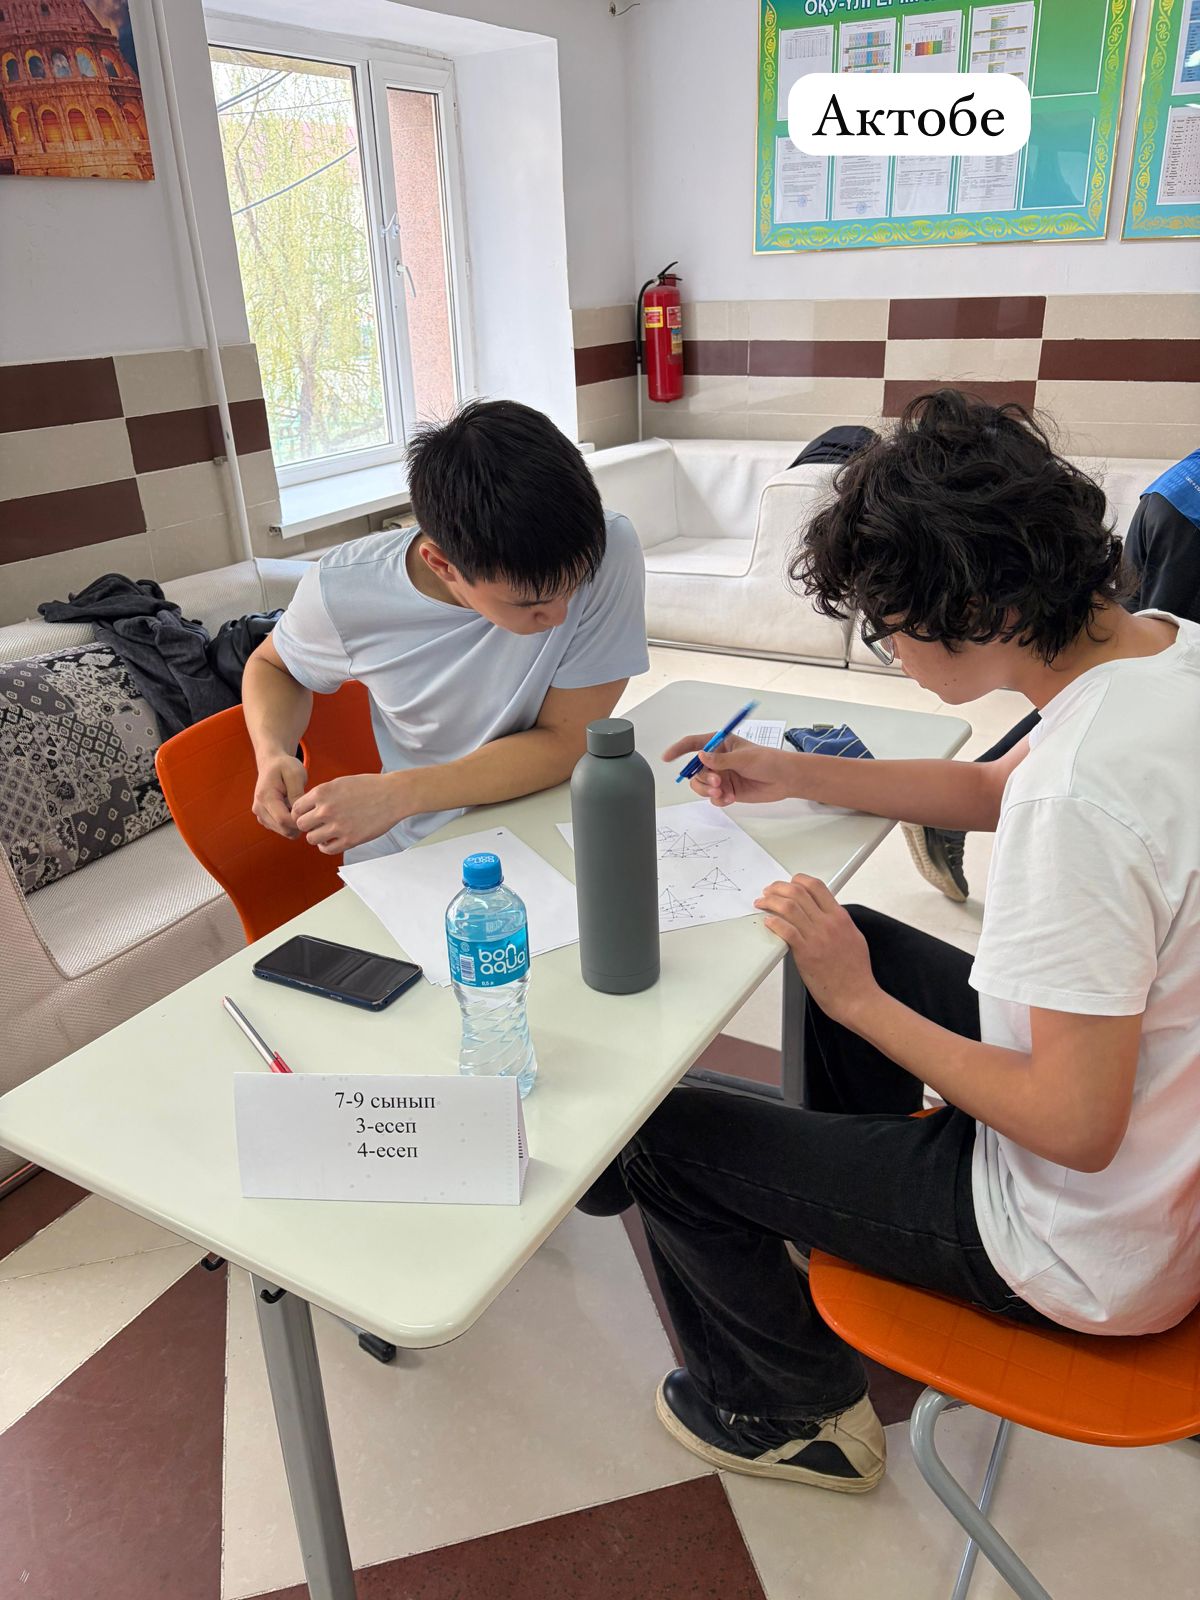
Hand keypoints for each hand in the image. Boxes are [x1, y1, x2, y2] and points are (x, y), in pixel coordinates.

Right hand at [253, 753, 307, 837]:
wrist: (271, 764)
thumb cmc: (285, 766)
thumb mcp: (295, 774)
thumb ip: (297, 794)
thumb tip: (299, 814)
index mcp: (265, 797)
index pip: (283, 820)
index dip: (300, 821)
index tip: (312, 812)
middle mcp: (259, 808)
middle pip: (284, 829)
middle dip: (300, 824)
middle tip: (310, 810)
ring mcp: (260, 815)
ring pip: (284, 831)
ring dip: (296, 824)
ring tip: (301, 807)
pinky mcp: (264, 819)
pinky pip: (282, 829)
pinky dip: (291, 824)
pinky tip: (295, 810)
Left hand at [291, 772, 410, 854]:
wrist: (392, 795)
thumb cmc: (369, 787)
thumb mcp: (339, 783)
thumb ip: (321, 795)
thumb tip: (307, 807)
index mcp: (322, 792)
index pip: (296, 808)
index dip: (300, 813)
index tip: (307, 815)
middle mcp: (326, 810)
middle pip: (300, 824)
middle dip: (307, 824)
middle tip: (316, 824)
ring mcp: (337, 826)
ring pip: (311, 838)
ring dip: (316, 836)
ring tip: (326, 832)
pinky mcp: (349, 840)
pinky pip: (327, 849)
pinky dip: (326, 846)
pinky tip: (332, 840)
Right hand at [662, 733, 794, 807]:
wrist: (784, 779)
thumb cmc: (769, 760)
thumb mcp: (744, 758)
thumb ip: (720, 760)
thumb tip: (700, 756)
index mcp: (720, 744)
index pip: (693, 744)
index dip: (678, 750)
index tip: (667, 757)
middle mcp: (718, 760)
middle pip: (695, 770)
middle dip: (702, 778)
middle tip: (716, 783)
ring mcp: (722, 775)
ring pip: (701, 785)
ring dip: (708, 791)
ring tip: (722, 793)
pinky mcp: (727, 790)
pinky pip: (712, 797)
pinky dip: (718, 799)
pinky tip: (730, 798)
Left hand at [754, 874, 879, 1025]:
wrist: (857, 996)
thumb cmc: (855, 973)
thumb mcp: (854, 938)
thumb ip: (839, 923)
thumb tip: (826, 914)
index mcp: (840, 917)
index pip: (816, 886)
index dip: (798, 880)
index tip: (788, 884)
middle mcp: (828, 923)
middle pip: (798, 892)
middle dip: (778, 888)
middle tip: (768, 892)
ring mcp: (817, 937)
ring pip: (789, 907)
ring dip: (771, 902)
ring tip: (762, 903)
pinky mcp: (806, 953)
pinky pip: (786, 930)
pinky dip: (774, 922)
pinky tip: (767, 921)